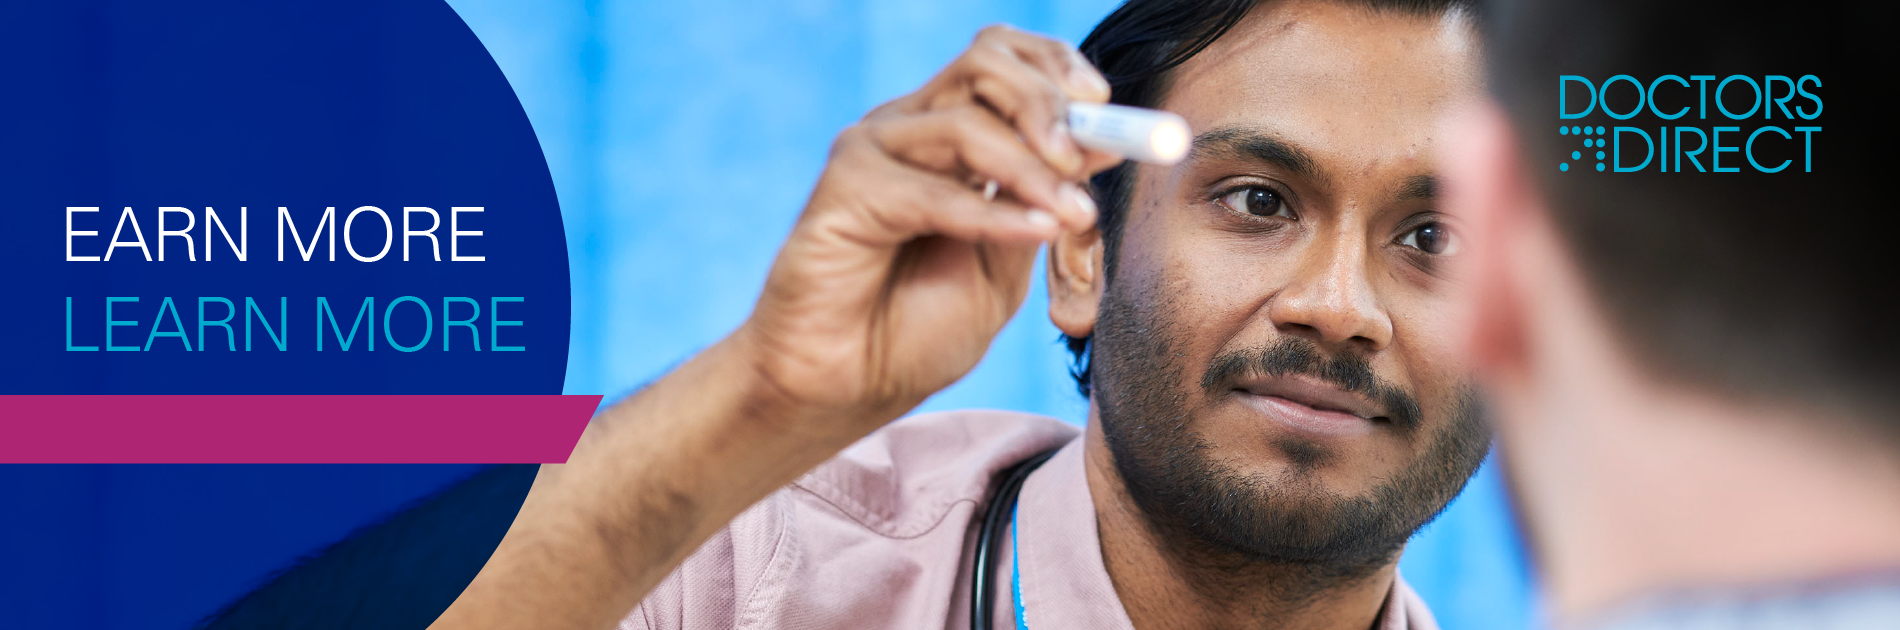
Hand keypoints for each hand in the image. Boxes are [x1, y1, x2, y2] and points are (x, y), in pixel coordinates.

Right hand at [737, 25, 1123, 438]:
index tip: (1107, 106)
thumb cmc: (915, 334)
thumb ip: (1039, 202)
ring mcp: (874, 151)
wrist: (847, 390)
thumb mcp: (1004, 265)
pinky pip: (934, 190)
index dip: (1058, 68)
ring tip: (1072, 218)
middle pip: (985, 63)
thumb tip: (1100, 144)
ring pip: (967, 121)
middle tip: (1085, 158)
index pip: (1005, 59)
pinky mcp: (844, 186)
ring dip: (1033, 169)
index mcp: (950, 136)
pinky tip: (1036, 234)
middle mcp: (911, 129)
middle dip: (1048, 103)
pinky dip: (994, 213)